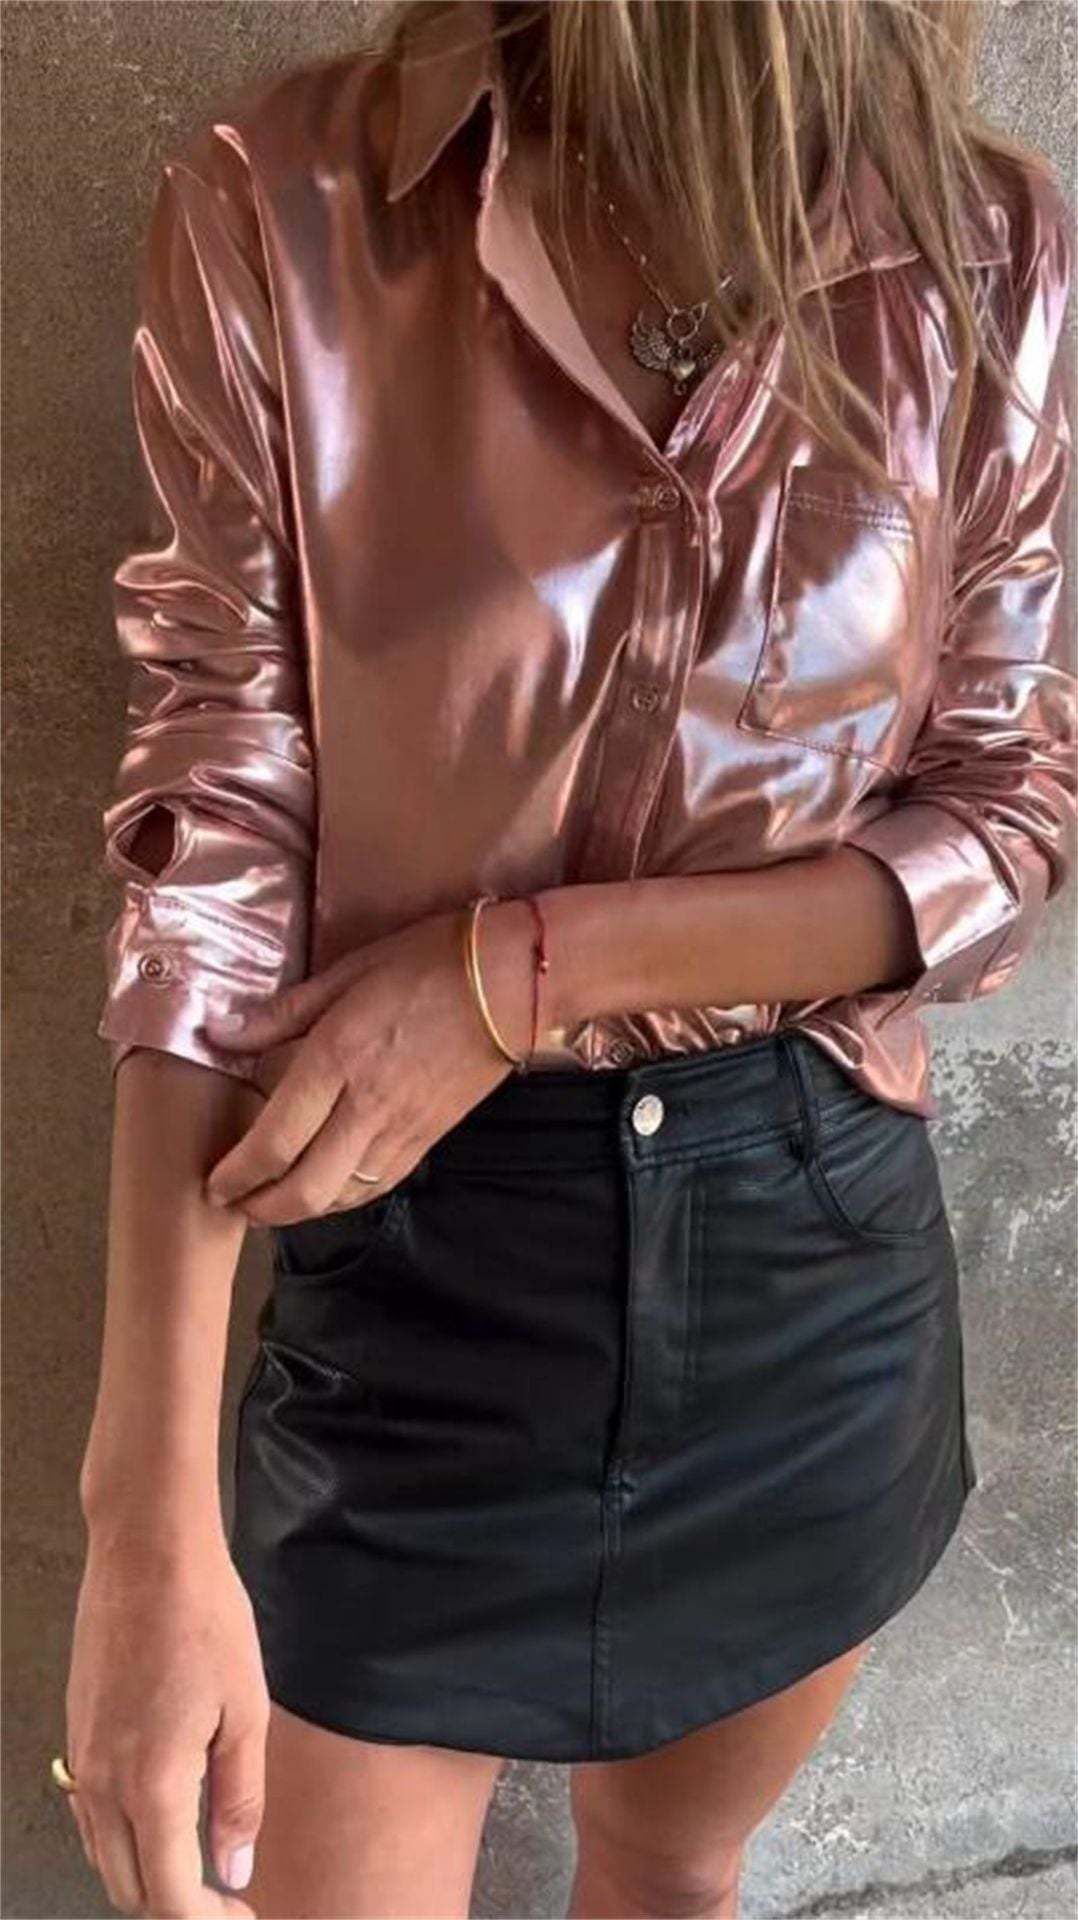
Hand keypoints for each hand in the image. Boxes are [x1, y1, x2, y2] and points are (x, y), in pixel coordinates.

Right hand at [64, 1532, 266, 1916]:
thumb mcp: (245, 1710)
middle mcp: (104, 1783)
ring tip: (201, 1864)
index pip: (169, 1897)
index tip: (243, 1916)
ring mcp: (84, 1759)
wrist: (146, 1552)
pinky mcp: (78, 1734)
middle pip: (130, 1888)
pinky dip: (124, 1838)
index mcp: (151, 1785)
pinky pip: (91, 1815)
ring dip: (149, 1876)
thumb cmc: (203, 1617)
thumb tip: (234, 1870)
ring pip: (105, 1856)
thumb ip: (239, 1800)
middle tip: (228, 1897)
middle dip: (179, 1908)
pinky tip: (163, 1818)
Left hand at [198, 901, 533, 1223]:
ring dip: (299, 1211)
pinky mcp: (429, 1138)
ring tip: (272, 1202)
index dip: (237, 1174)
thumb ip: (281, 1014)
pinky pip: (378, 1186)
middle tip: (235, 1205)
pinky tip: (328, 1190)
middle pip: (304, 1190)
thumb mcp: (346, 973)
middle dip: (262, 1209)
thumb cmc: (428, 963)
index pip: (274, 1141)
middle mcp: (366, 1106)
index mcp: (336, 1060)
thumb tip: (222, 1033)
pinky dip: (343, 1199)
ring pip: (341, 1197)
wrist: (512, 981)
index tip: (214, 1182)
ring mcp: (402, 1129)